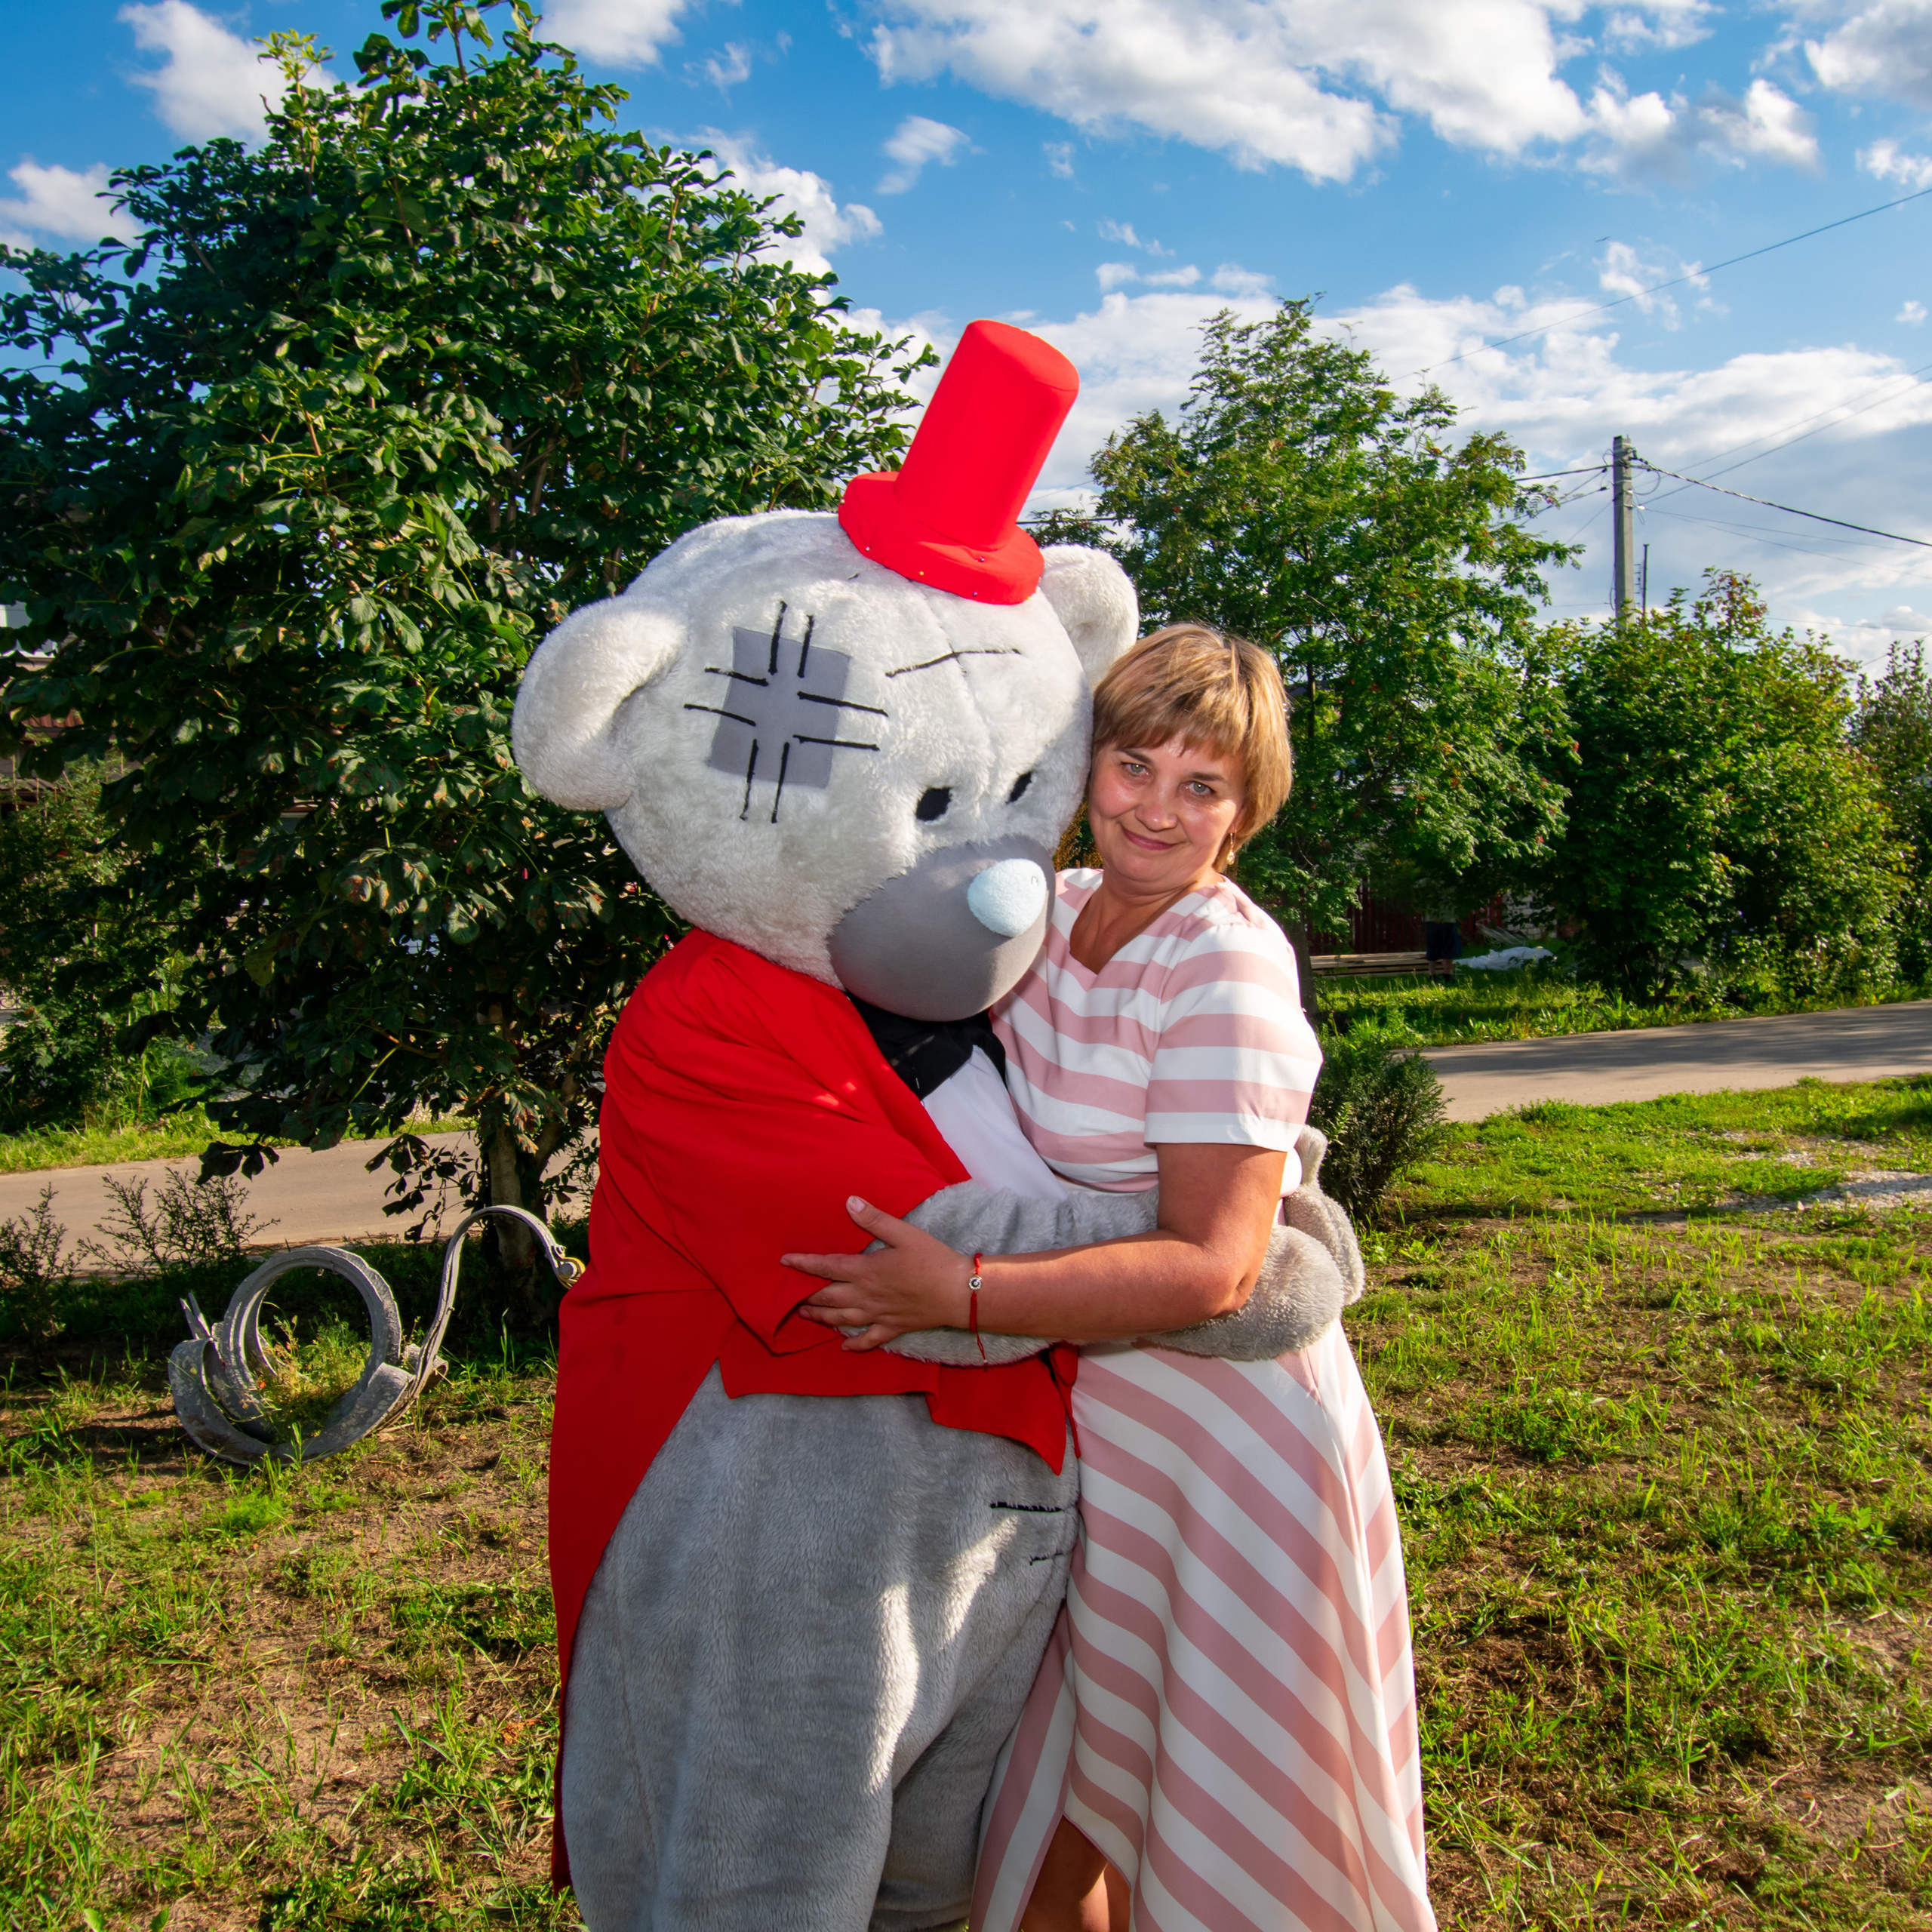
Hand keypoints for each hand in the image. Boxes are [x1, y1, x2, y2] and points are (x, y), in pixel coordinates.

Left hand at [784, 1197, 971, 1351]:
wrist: (958, 1292)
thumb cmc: (932, 1260)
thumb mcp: (904, 1233)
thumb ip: (875, 1219)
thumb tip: (850, 1202)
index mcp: (866, 1271)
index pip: (826, 1267)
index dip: (804, 1264)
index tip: (785, 1262)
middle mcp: (866, 1296)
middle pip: (828, 1297)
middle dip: (807, 1296)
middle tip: (789, 1295)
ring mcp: (878, 1315)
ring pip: (842, 1319)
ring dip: (821, 1318)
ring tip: (806, 1315)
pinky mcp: (893, 1328)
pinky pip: (869, 1339)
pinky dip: (855, 1343)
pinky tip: (844, 1345)